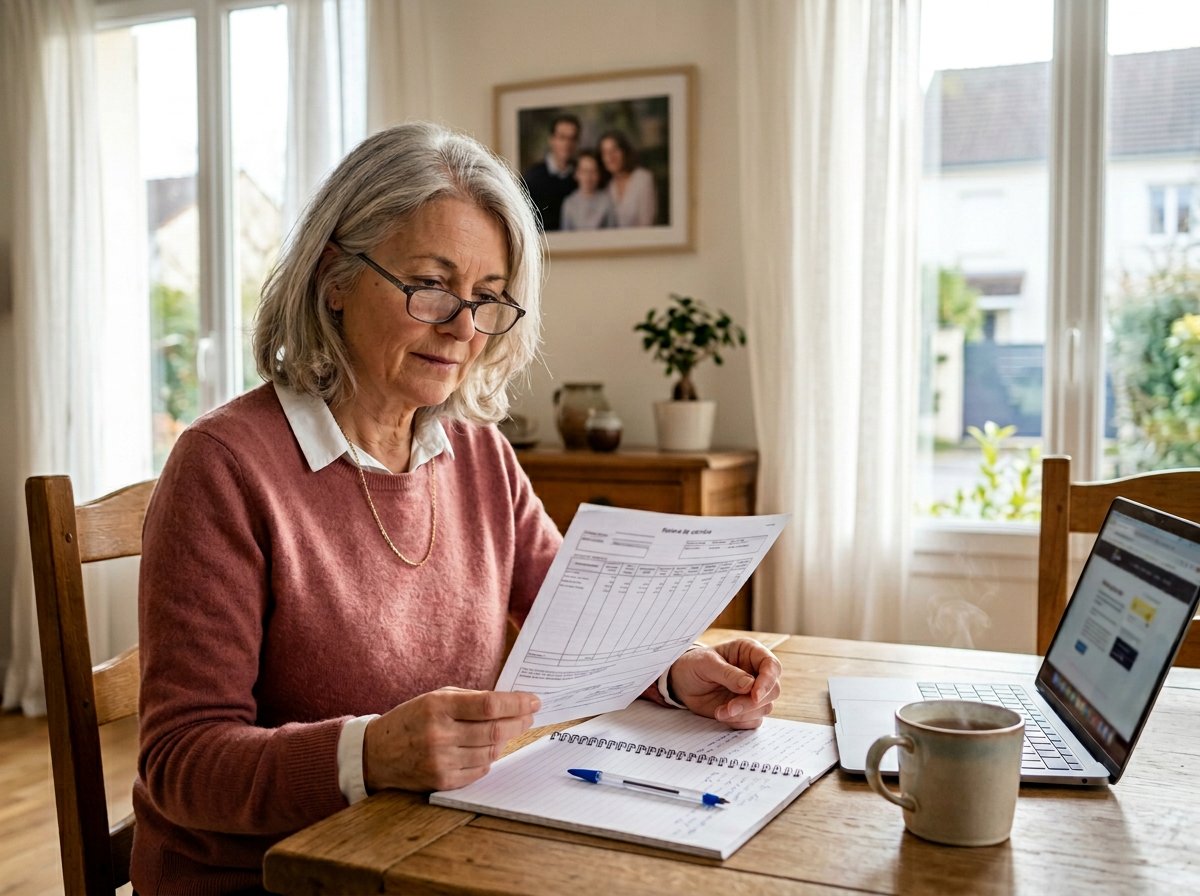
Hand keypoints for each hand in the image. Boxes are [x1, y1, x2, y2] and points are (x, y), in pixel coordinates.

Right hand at [363, 687, 539, 791]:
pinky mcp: (442, 781)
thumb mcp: (435, 698)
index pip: (488, 705)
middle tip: (529, 716)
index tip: (534, 701)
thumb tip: (509, 702)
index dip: (516, 703)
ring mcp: (441, 761)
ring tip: (508, 730)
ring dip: (505, 740)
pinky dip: (489, 759)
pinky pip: (480, 771)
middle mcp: (439, 734)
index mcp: (438, 706)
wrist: (375, 754)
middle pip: (495, 730)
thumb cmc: (411, 720)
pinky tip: (488, 748)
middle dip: (519, 722)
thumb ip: (470, 699)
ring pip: (491, 752)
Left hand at [667, 639, 780, 729]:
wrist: (681, 683)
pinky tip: (721, 715)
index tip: (754, 695)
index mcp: (750, 652)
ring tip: (719, 711)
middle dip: (752, 703)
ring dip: (744, 714)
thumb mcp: (706, 663)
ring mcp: (753, 692)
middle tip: (730, 707)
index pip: (772, 666)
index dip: (767, 681)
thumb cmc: (694, 665)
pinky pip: (753, 720)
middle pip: (772, 690)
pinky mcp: (747, 709)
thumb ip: (728, 673)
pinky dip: (739, 722)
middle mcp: (756, 672)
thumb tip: (750, 686)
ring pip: (765, 707)